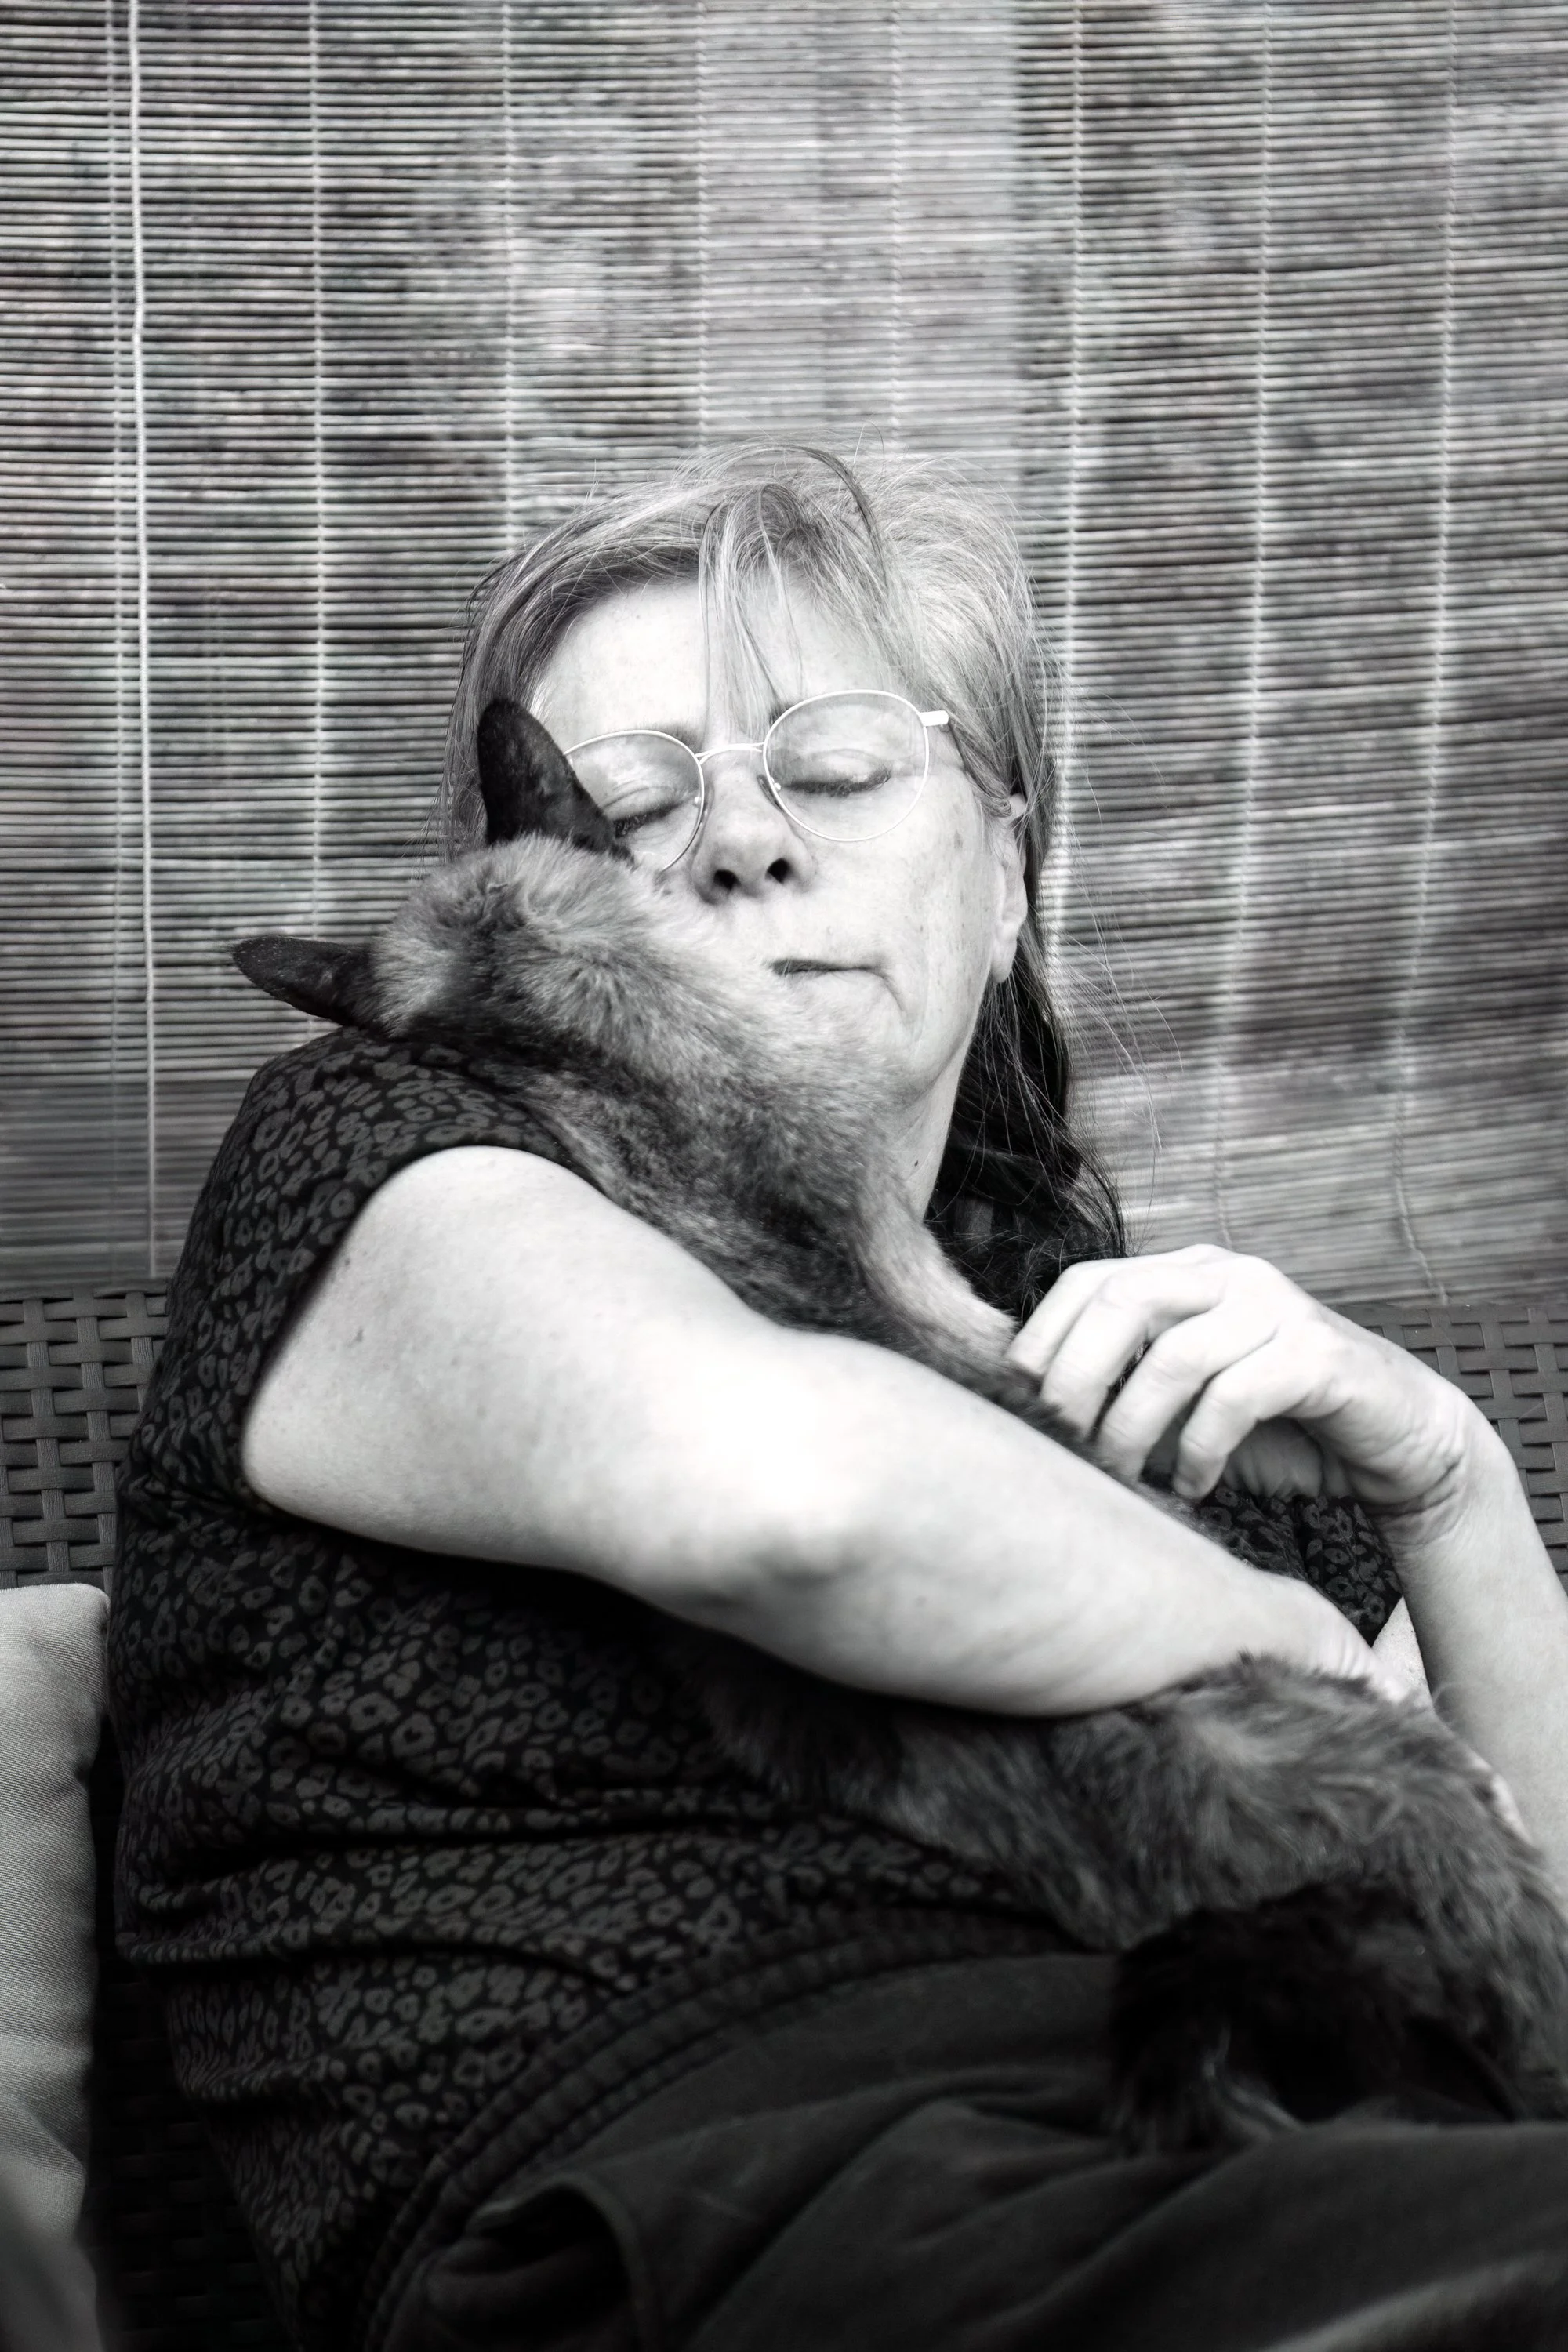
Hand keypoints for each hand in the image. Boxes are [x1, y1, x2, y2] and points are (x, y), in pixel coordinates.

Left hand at [1007, 1245, 1485, 1517]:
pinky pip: (1235, 1396)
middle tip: (1061, 1441)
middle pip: (1122, 1301)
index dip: (1042, 1337)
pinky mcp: (1317, 1354)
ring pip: (1175, 1354)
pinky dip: (1199, 1449)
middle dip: (1076, 1378)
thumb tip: (1031, 1415)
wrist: (1392, 1440)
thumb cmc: (1273, 1426)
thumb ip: (1121, 1389)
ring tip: (1124, 1476)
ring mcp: (1276, 1307)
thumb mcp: (1180, 1402)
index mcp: (1184, 1273)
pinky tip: (1193, 1485)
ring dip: (1134, 1427)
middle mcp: (1227, 1275)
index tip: (1019, 1402)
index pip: (1089, 1281)